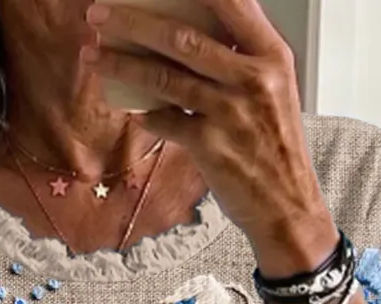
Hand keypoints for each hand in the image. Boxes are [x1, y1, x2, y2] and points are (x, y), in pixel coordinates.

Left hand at [81, 0, 338, 274]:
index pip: (232, 1)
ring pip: (163, 77)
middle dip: (132, 21)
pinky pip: (164, 121)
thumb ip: (243, 59)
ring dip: (121, 64)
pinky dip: (145, 114)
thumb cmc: (275, 147)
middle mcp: (252, 78)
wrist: (287, 206)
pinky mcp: (210, 146)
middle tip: (99, 13)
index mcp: (271, 56)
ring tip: (93, 55)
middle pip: (182, 36)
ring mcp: (230, 112)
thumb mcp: (274, 91)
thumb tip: (190, 35)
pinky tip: (133, 109)